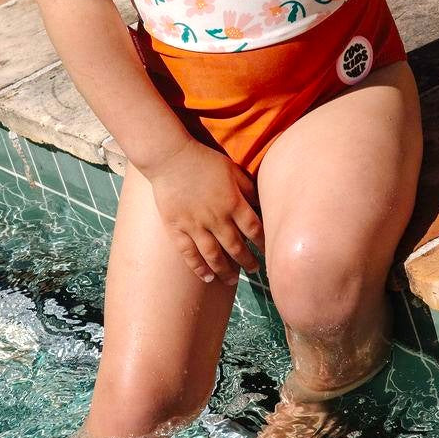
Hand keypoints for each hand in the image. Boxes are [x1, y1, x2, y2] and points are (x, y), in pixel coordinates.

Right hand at [146, 140, 264, 287]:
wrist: (170, 156)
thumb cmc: (203, 160)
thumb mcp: (232, 169)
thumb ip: (247, 188)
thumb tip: (260, 204)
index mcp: (233, 203)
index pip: (254, 230)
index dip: (262, 243)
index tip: (268, 251)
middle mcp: (216, 218)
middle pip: (236, 247)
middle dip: (248, 261)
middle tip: (254, 270)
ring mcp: (195, 225)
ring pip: (214, 256)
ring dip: (225, 271)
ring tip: (233, 280)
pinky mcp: (176, 228)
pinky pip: (189, 254)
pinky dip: (199, 268)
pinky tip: (207, 277)